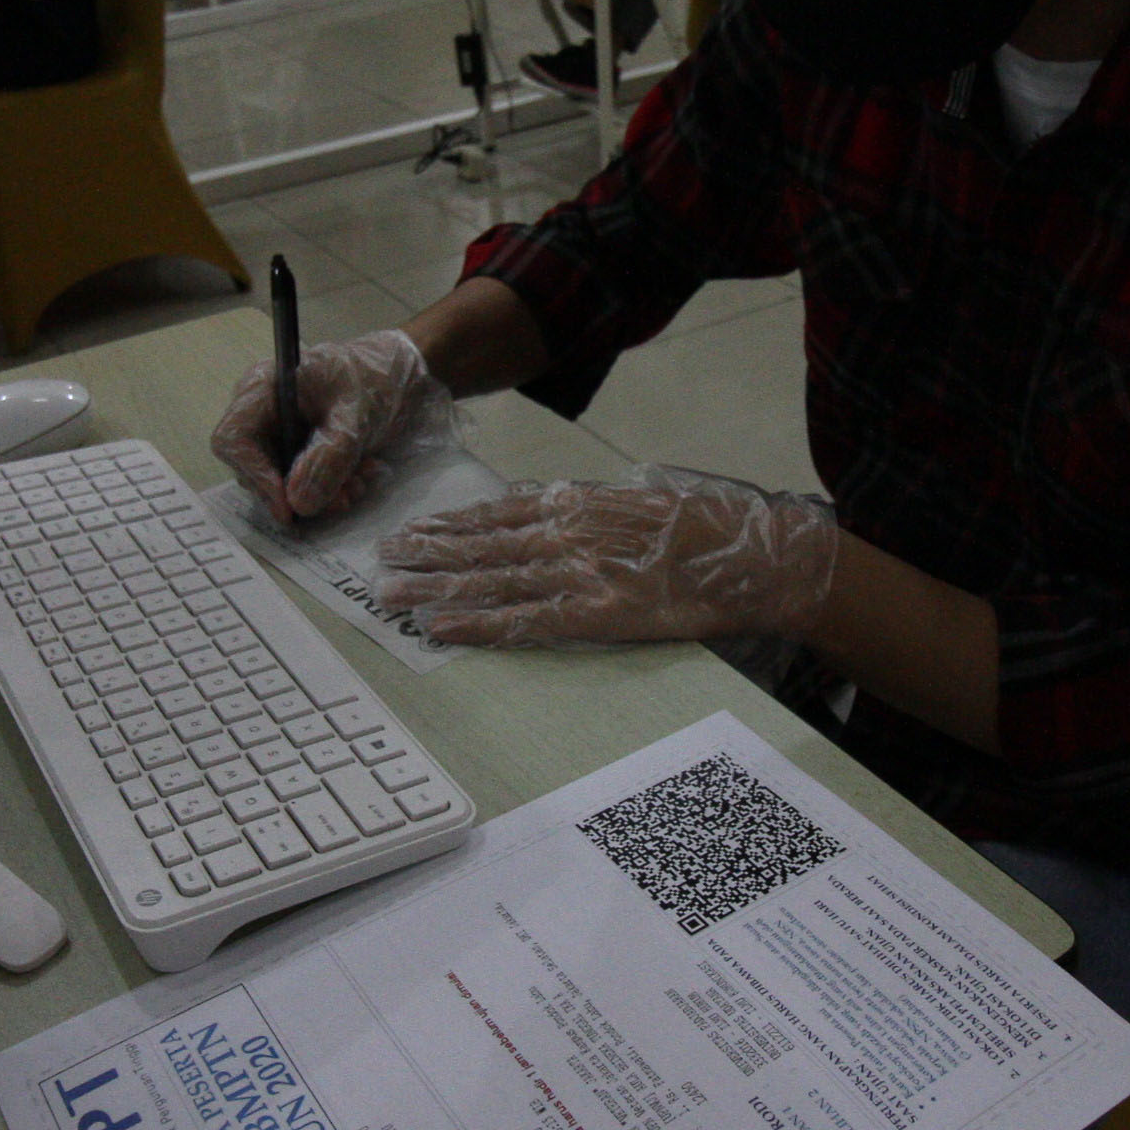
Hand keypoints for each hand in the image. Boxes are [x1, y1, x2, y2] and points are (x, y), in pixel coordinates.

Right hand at [211, 327, 449, 523]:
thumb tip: (298, 503)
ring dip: (320, 494)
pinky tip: (360, 477)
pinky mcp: (296, 450)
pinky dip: (329, 488)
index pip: (233, 439)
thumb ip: (329, 458)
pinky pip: (300, 482)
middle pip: (253, 468)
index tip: (288, 505)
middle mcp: (261, 413)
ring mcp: (277, 433)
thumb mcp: (356, 416)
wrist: (398, 373)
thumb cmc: (374, 377)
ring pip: (280, 483)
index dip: (255, 475)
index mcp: (264, 388)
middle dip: (297, 492)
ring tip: (360, 482)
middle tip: (342, 498)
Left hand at [373, 469, 839, 648]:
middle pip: (482, 545)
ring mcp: (576, 573)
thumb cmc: (700, 532)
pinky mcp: (591, 614)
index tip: (416, 528)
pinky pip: (522, 622)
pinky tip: (439, 627)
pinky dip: (476, 624)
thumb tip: (541, 505)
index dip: (453, 523)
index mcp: (578, 504)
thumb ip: (587, 508)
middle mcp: (566, 532)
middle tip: (382, 557)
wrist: (747, 558)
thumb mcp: (637, 502)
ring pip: (489, 580)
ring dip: (435, 586)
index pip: (500, 513)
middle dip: (429, 552)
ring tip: (390, 592)